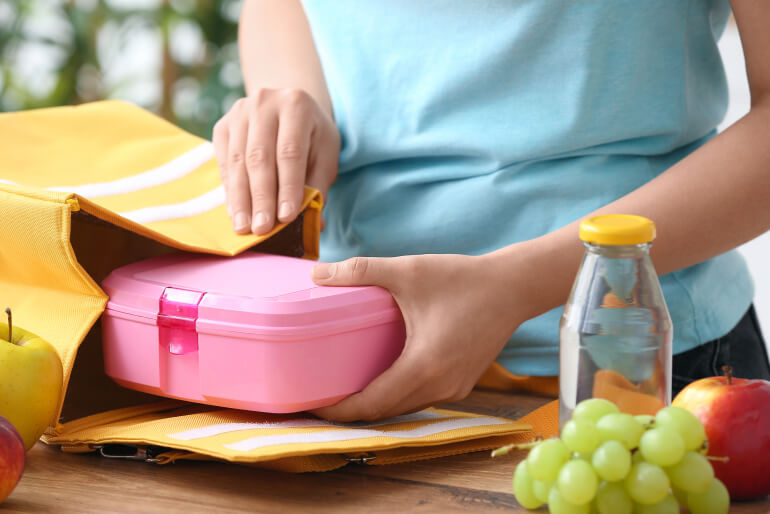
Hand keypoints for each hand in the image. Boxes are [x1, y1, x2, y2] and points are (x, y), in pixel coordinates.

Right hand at [213, 88, 339, 234]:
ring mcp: (239, 112)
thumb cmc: (311, 136)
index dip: (288, 187)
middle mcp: (264, 103)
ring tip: (244, 227)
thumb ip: (319, 185)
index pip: (290, 152)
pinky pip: (224, 162)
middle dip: (261, 197)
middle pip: (260, 157)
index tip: (286, 217)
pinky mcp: (223, 125)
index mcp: (296, 105)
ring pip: (238, 161)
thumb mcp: (325, 154)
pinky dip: (229, 189)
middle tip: (262, 229)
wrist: (288, 107)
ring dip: (240, 198)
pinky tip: (235, 211)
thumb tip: (317, 223)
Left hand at [309, 253, 526, 421]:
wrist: (514, 287)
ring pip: (404, 408)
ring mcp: (454, 389)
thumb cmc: (463, 279)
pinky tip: (381, 380)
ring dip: (375, 405)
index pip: (371, 404)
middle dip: (351, 411)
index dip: (338, 410)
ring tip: (344, 390)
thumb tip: (317, 273)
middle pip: (385, 412)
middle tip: (320, 397)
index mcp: (424, 366)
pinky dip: (397, 396)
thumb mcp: (409, 270)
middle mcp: (440, 387)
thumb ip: (362, 271)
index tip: (311, 404)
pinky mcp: (462, 383)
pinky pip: (421, 398)